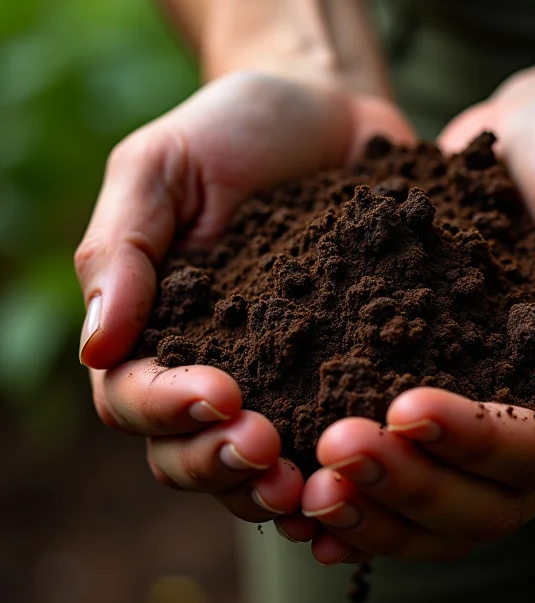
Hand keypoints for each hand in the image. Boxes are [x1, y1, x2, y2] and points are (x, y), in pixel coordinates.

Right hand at [75, 71, 413, 525]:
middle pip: (190, 453)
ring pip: (259, 468)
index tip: (220, 395)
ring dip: (278, 489)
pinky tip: (372, 481)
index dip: (168, 410)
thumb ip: (122, 251)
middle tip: (267, 452)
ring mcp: (282, 381)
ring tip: (316, 488)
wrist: (329, 113)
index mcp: (157, 329)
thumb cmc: (235, 130)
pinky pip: (335, 439)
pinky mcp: (344, 374)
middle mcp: (215, 369)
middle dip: (222, 464)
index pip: (135, 395)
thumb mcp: (162, 167)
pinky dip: (344, 473)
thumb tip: (95, 347)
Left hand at [300, 76, 534, 563]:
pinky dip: (367, 502)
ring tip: (307, 490)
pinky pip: (415, 478)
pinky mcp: (455, 414)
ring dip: (379, 512)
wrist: (533, 143)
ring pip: (448, 513)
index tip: (403, 407)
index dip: (482, 442)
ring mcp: (505, 431)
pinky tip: (306, 503)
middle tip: (335, 454)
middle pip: (494, 504)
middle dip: (413, 487)